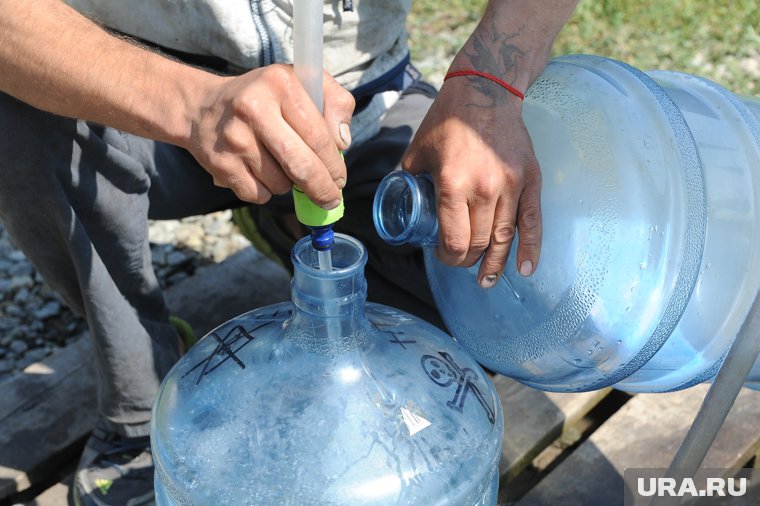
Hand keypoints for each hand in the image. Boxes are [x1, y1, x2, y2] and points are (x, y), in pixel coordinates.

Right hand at [187, 64, 354, 208]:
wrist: (202, 107)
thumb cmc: (265, 97)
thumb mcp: (302, 83)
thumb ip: (335, 102)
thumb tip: (342, 143)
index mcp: (280, 84)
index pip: (319, 136)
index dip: (334, 164)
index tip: (340, 178)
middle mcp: (254, 108)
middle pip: (301, 166)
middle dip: (322, 189)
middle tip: (330, 198)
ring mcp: (235, 139)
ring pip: (281, 184)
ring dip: (290, 185)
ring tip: (281, 165)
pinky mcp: (221, 164)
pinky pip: (259, 195)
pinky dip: (267, 191)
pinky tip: (260, 171)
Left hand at [403, 76, 541, 286]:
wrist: (486, 91)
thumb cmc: (447, 121)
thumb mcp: (417, 151)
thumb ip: (409, 179)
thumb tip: (400, 202)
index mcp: (452, 184)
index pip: (453, 239)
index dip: (447, 257)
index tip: (443, 257)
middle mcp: (484, 189)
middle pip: (477, 243)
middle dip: (466, 260)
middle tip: (460, 263)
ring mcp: (510, 186)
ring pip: (503, 238)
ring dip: (494, 264)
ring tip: (487, 280)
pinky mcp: (530, 180)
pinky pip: (531, 221)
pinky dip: (531, 248)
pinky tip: (526, 269)